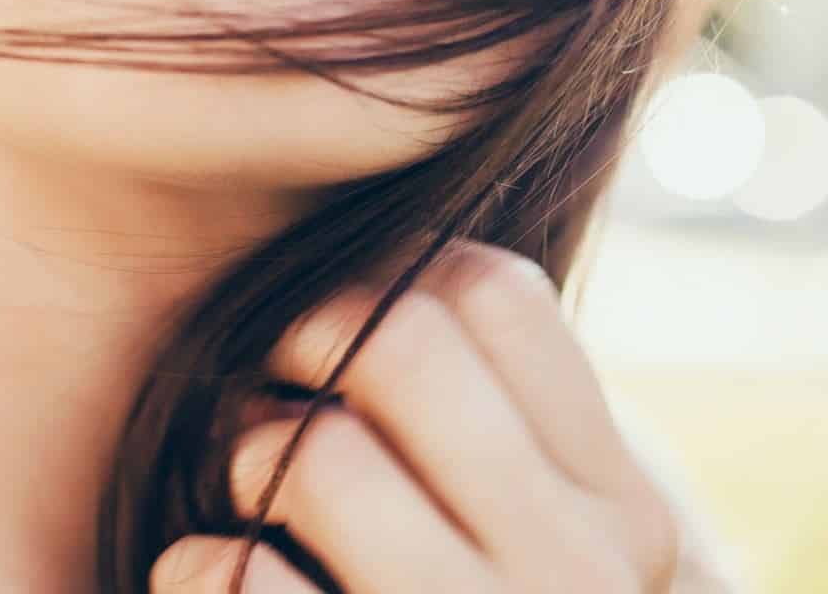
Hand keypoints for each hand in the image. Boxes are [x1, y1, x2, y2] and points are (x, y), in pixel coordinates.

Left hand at [149, 239, 692, 592]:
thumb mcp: (555, 538)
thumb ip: (518, 432)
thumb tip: (411, 266)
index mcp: (626, 518)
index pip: (489, 293)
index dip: (391, 281)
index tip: (359, 339)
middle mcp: (575, 584)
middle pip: (400, 336)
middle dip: (311, 342)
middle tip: (291, 387)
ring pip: (317, 452)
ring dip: (253, 455)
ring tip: (262, 497)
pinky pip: (236, 581)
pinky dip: (201, 568)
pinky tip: (227, 583)